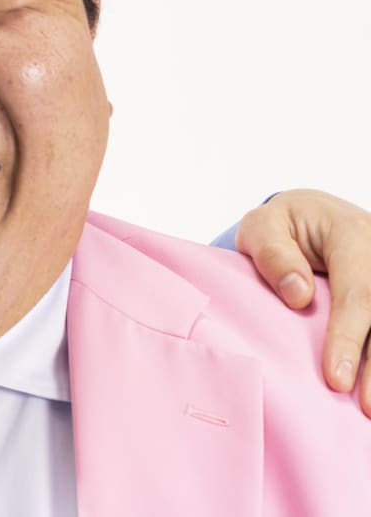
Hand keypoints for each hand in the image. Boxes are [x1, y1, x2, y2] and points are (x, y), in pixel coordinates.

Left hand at [236, 189, 370, 416]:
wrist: (311, 217)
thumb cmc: (283, 226)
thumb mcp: (263, 225)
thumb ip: (273, 254)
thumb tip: (298, 296)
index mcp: (352, 235)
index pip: (358, 293)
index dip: (348, 338)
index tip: (335, 377)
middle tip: (365, 406)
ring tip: (370, 407)